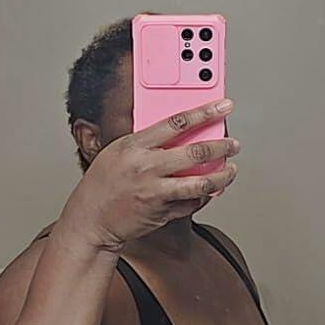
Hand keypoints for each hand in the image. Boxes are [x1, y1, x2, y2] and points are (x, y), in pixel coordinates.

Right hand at [59, 101, 239, 252]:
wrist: (91, 218)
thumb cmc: (104, 181)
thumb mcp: (119, 151)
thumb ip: (148, 142)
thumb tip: (183, 131)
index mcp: (135, 145)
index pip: (177, 122)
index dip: (205, 112)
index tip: (223, 106)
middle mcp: (147, 167)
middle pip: (196, 152)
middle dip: (222, 146)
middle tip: (233, 144)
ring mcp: (156, 192)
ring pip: (202, 183)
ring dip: (223, 176)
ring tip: (231, 170)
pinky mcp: (162, 213)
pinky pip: (193, 203)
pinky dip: (204, 196)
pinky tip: (210, 190)